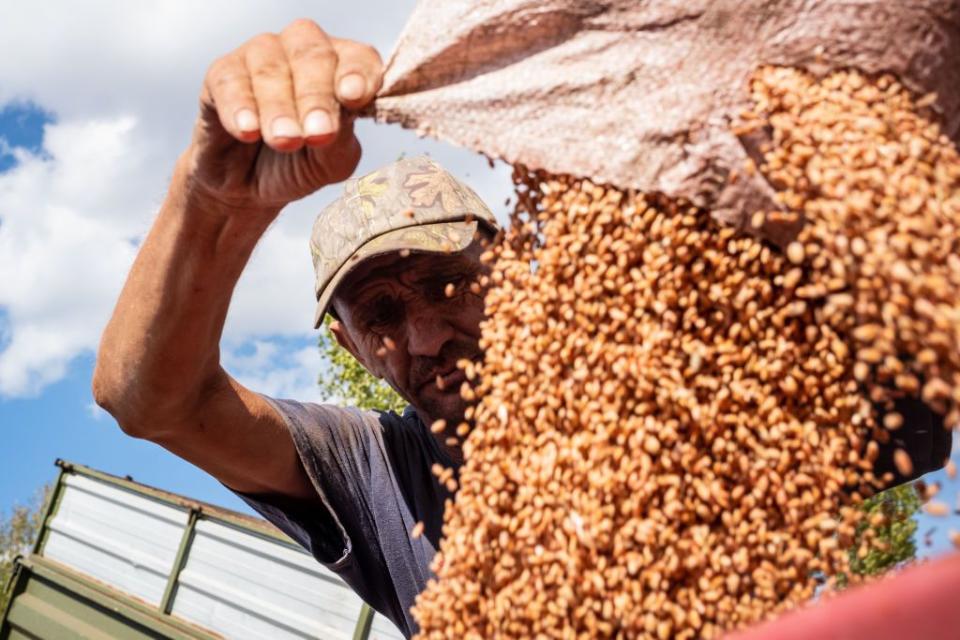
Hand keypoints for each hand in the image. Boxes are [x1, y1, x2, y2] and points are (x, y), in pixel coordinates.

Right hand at [185, 19, 382, 211]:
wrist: (248, 190)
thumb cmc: (297, 166)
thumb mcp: (329, 163)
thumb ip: (342, 138)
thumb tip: (347, 111)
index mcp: (341, 69)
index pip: (358, 58)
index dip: (358, 74)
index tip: (354, 98)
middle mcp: (302, 51)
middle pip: (313, 54)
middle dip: (317, 96)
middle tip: (318, 134)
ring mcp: (261, 57)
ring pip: (271, 67)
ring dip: (280, 107)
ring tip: (284, 140)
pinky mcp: (222, 74)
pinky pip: (230, 80)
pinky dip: (241, 106)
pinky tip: (248, 130)